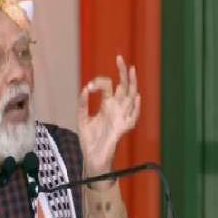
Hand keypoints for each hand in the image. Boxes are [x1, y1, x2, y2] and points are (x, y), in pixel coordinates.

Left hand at [78, 55, 140, 181]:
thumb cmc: (89, 140)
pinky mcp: (122, 129)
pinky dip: (135, 108)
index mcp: (107, 106)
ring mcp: (121, 117)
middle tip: (119, 58)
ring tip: (131, 70)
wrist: (92, 158)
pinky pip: (133, 117)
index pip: (108, 86)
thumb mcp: (82, 119)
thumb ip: (82, 104)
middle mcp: (116, 109)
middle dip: (122, 72)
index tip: (89, 86)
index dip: (99, 82)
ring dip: (132, 84)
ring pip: (131, 97)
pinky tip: (135, 97)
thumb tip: (84, 89)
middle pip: (124, 86)